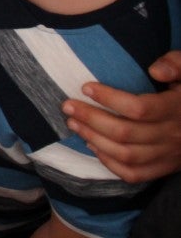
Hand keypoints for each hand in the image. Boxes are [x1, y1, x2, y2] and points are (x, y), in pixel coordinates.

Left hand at [63, 51, 180, 183]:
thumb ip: (175, 64)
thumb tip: (155, 71)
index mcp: (177, 109)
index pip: (139, 108)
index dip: (109, 98)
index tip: (85, 87)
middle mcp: (173, 135)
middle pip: (125, 133)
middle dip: (90, 118)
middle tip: (68, 106)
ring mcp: (169, 155)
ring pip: (126, 154)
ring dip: (94, 139)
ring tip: (73, 123)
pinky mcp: (164, 168)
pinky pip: (134, 173)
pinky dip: (109, 163)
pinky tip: (92, 145)